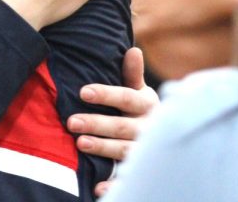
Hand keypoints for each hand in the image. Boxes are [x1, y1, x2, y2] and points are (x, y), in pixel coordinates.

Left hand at [68, 47, 159, 195]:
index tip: (83, 92)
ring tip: (80, 144)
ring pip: (124, 151)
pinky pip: (127, 179)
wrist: (166, 140)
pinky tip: (97, 188)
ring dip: (103, 148)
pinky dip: (113, 185)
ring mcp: (145, 151)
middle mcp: (149, 129)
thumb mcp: (140, 91)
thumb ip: (133, 74)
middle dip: (97, 124)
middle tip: (72, 122)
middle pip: (123, 126)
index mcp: (149, 105)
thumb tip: (133, 50)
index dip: (106, 94)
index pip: (128, 98)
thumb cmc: (141, 109)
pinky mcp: (139, 171)